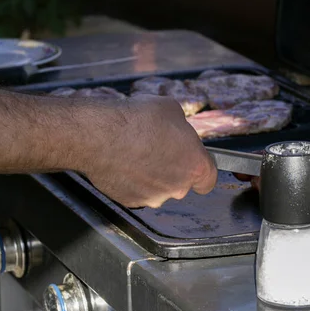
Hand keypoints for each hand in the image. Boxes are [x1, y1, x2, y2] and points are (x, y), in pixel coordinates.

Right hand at [82, 95, 217, 207]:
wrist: (101, 135)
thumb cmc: (137, 120)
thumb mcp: (171, 109)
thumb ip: (180, 127)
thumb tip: (176, 131)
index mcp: (195, 166)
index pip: (208, 179)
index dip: (199, 169)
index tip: (191, 162)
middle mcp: (178, 187)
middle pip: (181, 182)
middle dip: (172, 168)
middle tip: (156, 147)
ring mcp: (153, 197)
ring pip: (158, 187)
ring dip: (151, 174)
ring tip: (136, 152)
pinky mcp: (130, 201)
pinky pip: (136, 191)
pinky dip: (132, 180)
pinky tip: (123, 161)